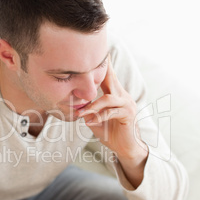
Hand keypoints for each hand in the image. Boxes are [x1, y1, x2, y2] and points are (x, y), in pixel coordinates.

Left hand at [78, 55, 147, 186]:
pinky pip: (111, 112)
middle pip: (110, 78)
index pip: (107, 75)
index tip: (94, 51)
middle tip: (90, 58)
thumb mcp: (94, 118)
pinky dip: (98, 117)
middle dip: (100, 68)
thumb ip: (86, 108)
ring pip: (108, 98)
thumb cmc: (109, 131)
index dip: (101, 64)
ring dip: (91, 106)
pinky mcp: (128, 115)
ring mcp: (127, 104)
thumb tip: (72, 103)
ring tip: (80, 114)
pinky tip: (89, 122)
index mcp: (114, 93)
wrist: (125, 147)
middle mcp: (122, 95)